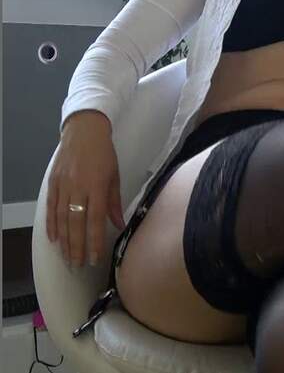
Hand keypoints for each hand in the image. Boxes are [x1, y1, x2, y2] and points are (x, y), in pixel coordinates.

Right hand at [47, 117, 124, 267]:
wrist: (83, 132)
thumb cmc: (104, 154)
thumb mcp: (114, 176)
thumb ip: (115, 202)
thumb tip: (119, 224)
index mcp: (96, 187)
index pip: (95, 220)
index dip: (94, 241)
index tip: (95, 258)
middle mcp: (78, 188)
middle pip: (76, 224)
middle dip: (77, 247)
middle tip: (78, 264)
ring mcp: (63, 186)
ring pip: (62, 219)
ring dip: (64, 240)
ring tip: (68, 257)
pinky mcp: (53, 183)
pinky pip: (51, 208)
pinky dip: (52, 225)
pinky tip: (54, 238)